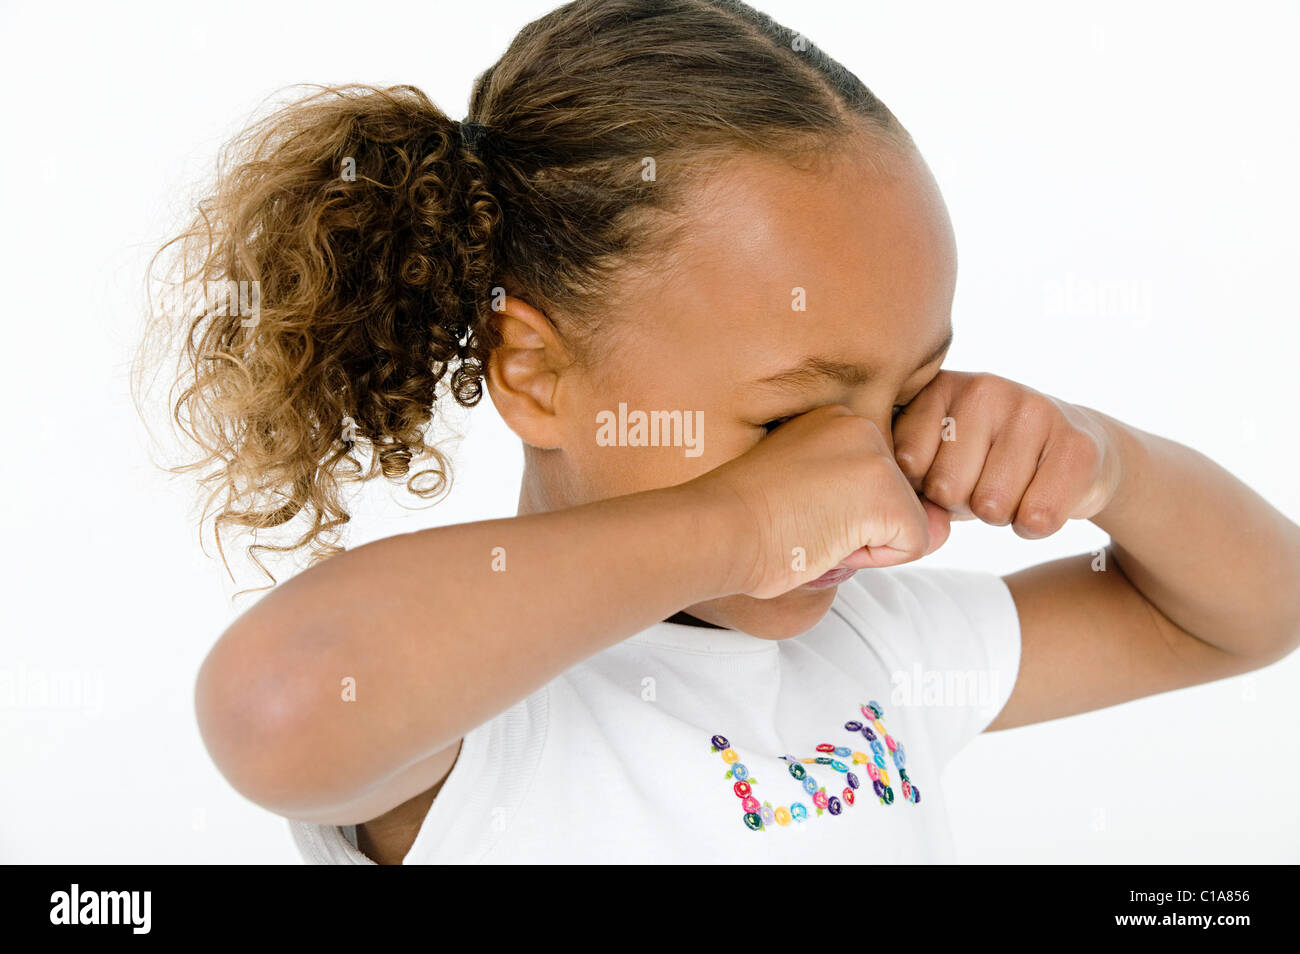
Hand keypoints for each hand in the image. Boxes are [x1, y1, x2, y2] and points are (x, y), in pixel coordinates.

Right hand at [692, 405, 950, 598]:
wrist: (712, 530)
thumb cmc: (741, 528)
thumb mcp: (813, 504)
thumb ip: (870, 508)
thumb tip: (943, 526)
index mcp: (834, 422)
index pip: (877, 485)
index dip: (843, 518)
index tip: (792, 511)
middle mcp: (860, 425)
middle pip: (900, 502)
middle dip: (861, 530)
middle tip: (799, 522)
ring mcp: (875, 454)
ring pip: (909, 523)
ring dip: (866, 544)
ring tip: (810, 529)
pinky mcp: (886, 489)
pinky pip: (913, 545)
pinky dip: (874, 559)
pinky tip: (824, 539)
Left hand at [891, 371, 1123, 537]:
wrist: (1073, 449)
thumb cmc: (988, 460)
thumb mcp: (935, 454)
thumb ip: (903, 468)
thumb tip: (893, 501)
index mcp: (940, 388)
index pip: (906, 463)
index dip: (924, 486)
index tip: (944, 472)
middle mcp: (985, 389)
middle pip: (946, 489)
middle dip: (963, 503)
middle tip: (984, 482)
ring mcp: (1034, 410)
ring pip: (991, 507)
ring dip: (1000, 515)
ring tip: (1013, 486)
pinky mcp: (1077, 445)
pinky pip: (1037, 518)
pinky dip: (1033, 526)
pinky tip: (1040, 496)